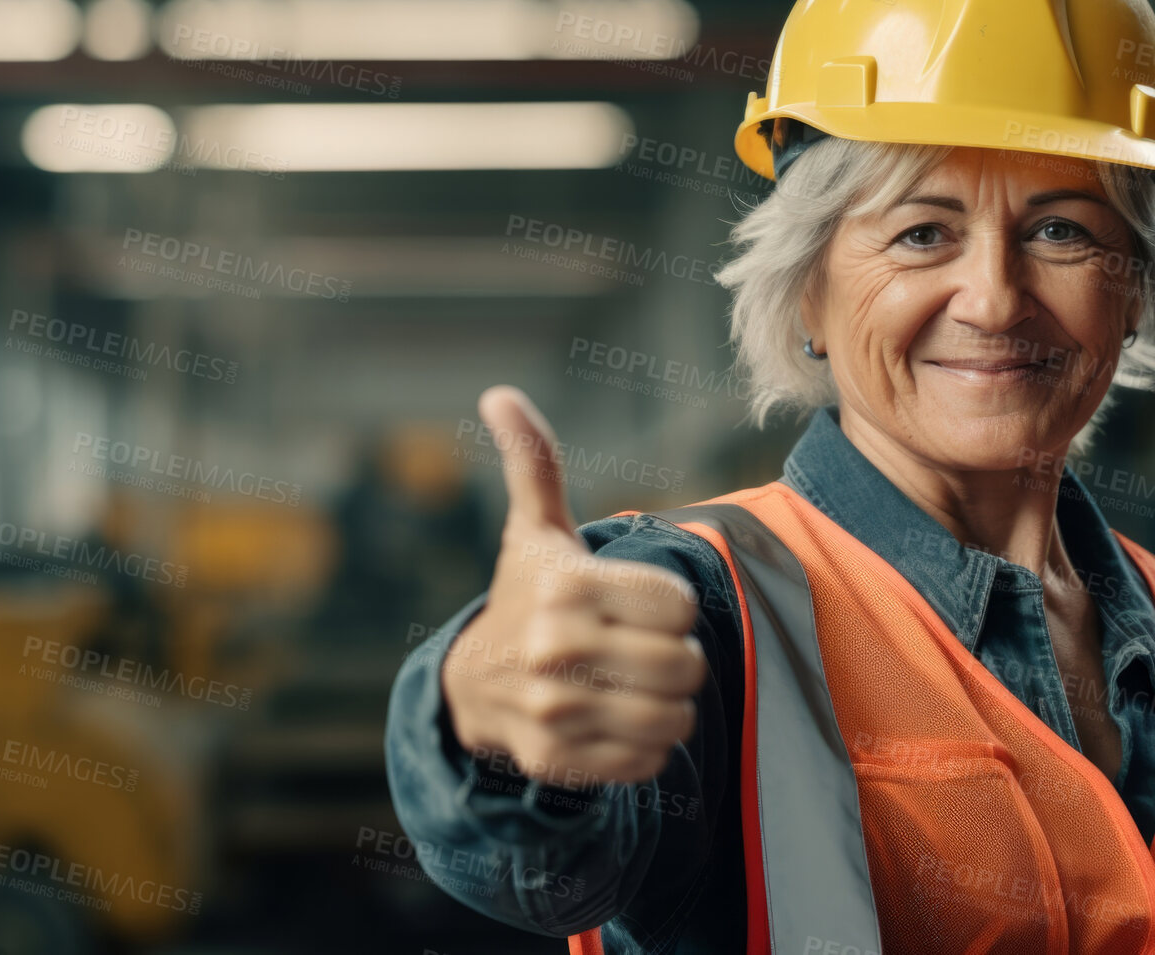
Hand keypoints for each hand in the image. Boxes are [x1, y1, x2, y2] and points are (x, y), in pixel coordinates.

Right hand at [440, 385, 708, 787]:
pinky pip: (648, 760)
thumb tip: (500, 394)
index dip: (670, 606)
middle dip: (679, 658)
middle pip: (685, 665)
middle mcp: (555, 651)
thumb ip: (534, 463)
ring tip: (639, 686)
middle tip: (648, 650)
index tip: (640, 605)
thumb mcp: (534, 531)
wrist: (469, 688)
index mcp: (564, 588)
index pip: (679, 606)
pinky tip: (619, 720)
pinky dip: (648, 745)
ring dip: (670, 703)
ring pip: (674, 717)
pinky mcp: (558, 760)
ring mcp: (555, 711)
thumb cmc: (524, 597)